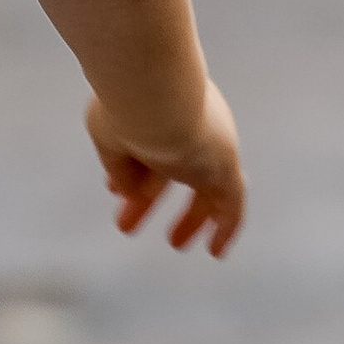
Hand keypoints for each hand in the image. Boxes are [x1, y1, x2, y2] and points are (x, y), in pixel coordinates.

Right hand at [87, 83, 244, 256]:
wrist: (151, 95)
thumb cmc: (125, 104)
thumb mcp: (111, 138)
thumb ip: (120, 166)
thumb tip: (126, 190)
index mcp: (163, 108)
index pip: (150, 146)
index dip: (132, 173)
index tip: (118, 193)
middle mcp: (192, 122)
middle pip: (175, 167)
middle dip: (151, 195)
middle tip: (133, 218)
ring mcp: (211, 145)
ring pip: (205, 187)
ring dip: (188, 216)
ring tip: (176, 242)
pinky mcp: (225, 166)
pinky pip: (232, 203)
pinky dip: (225, 226)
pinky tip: (216, 249)